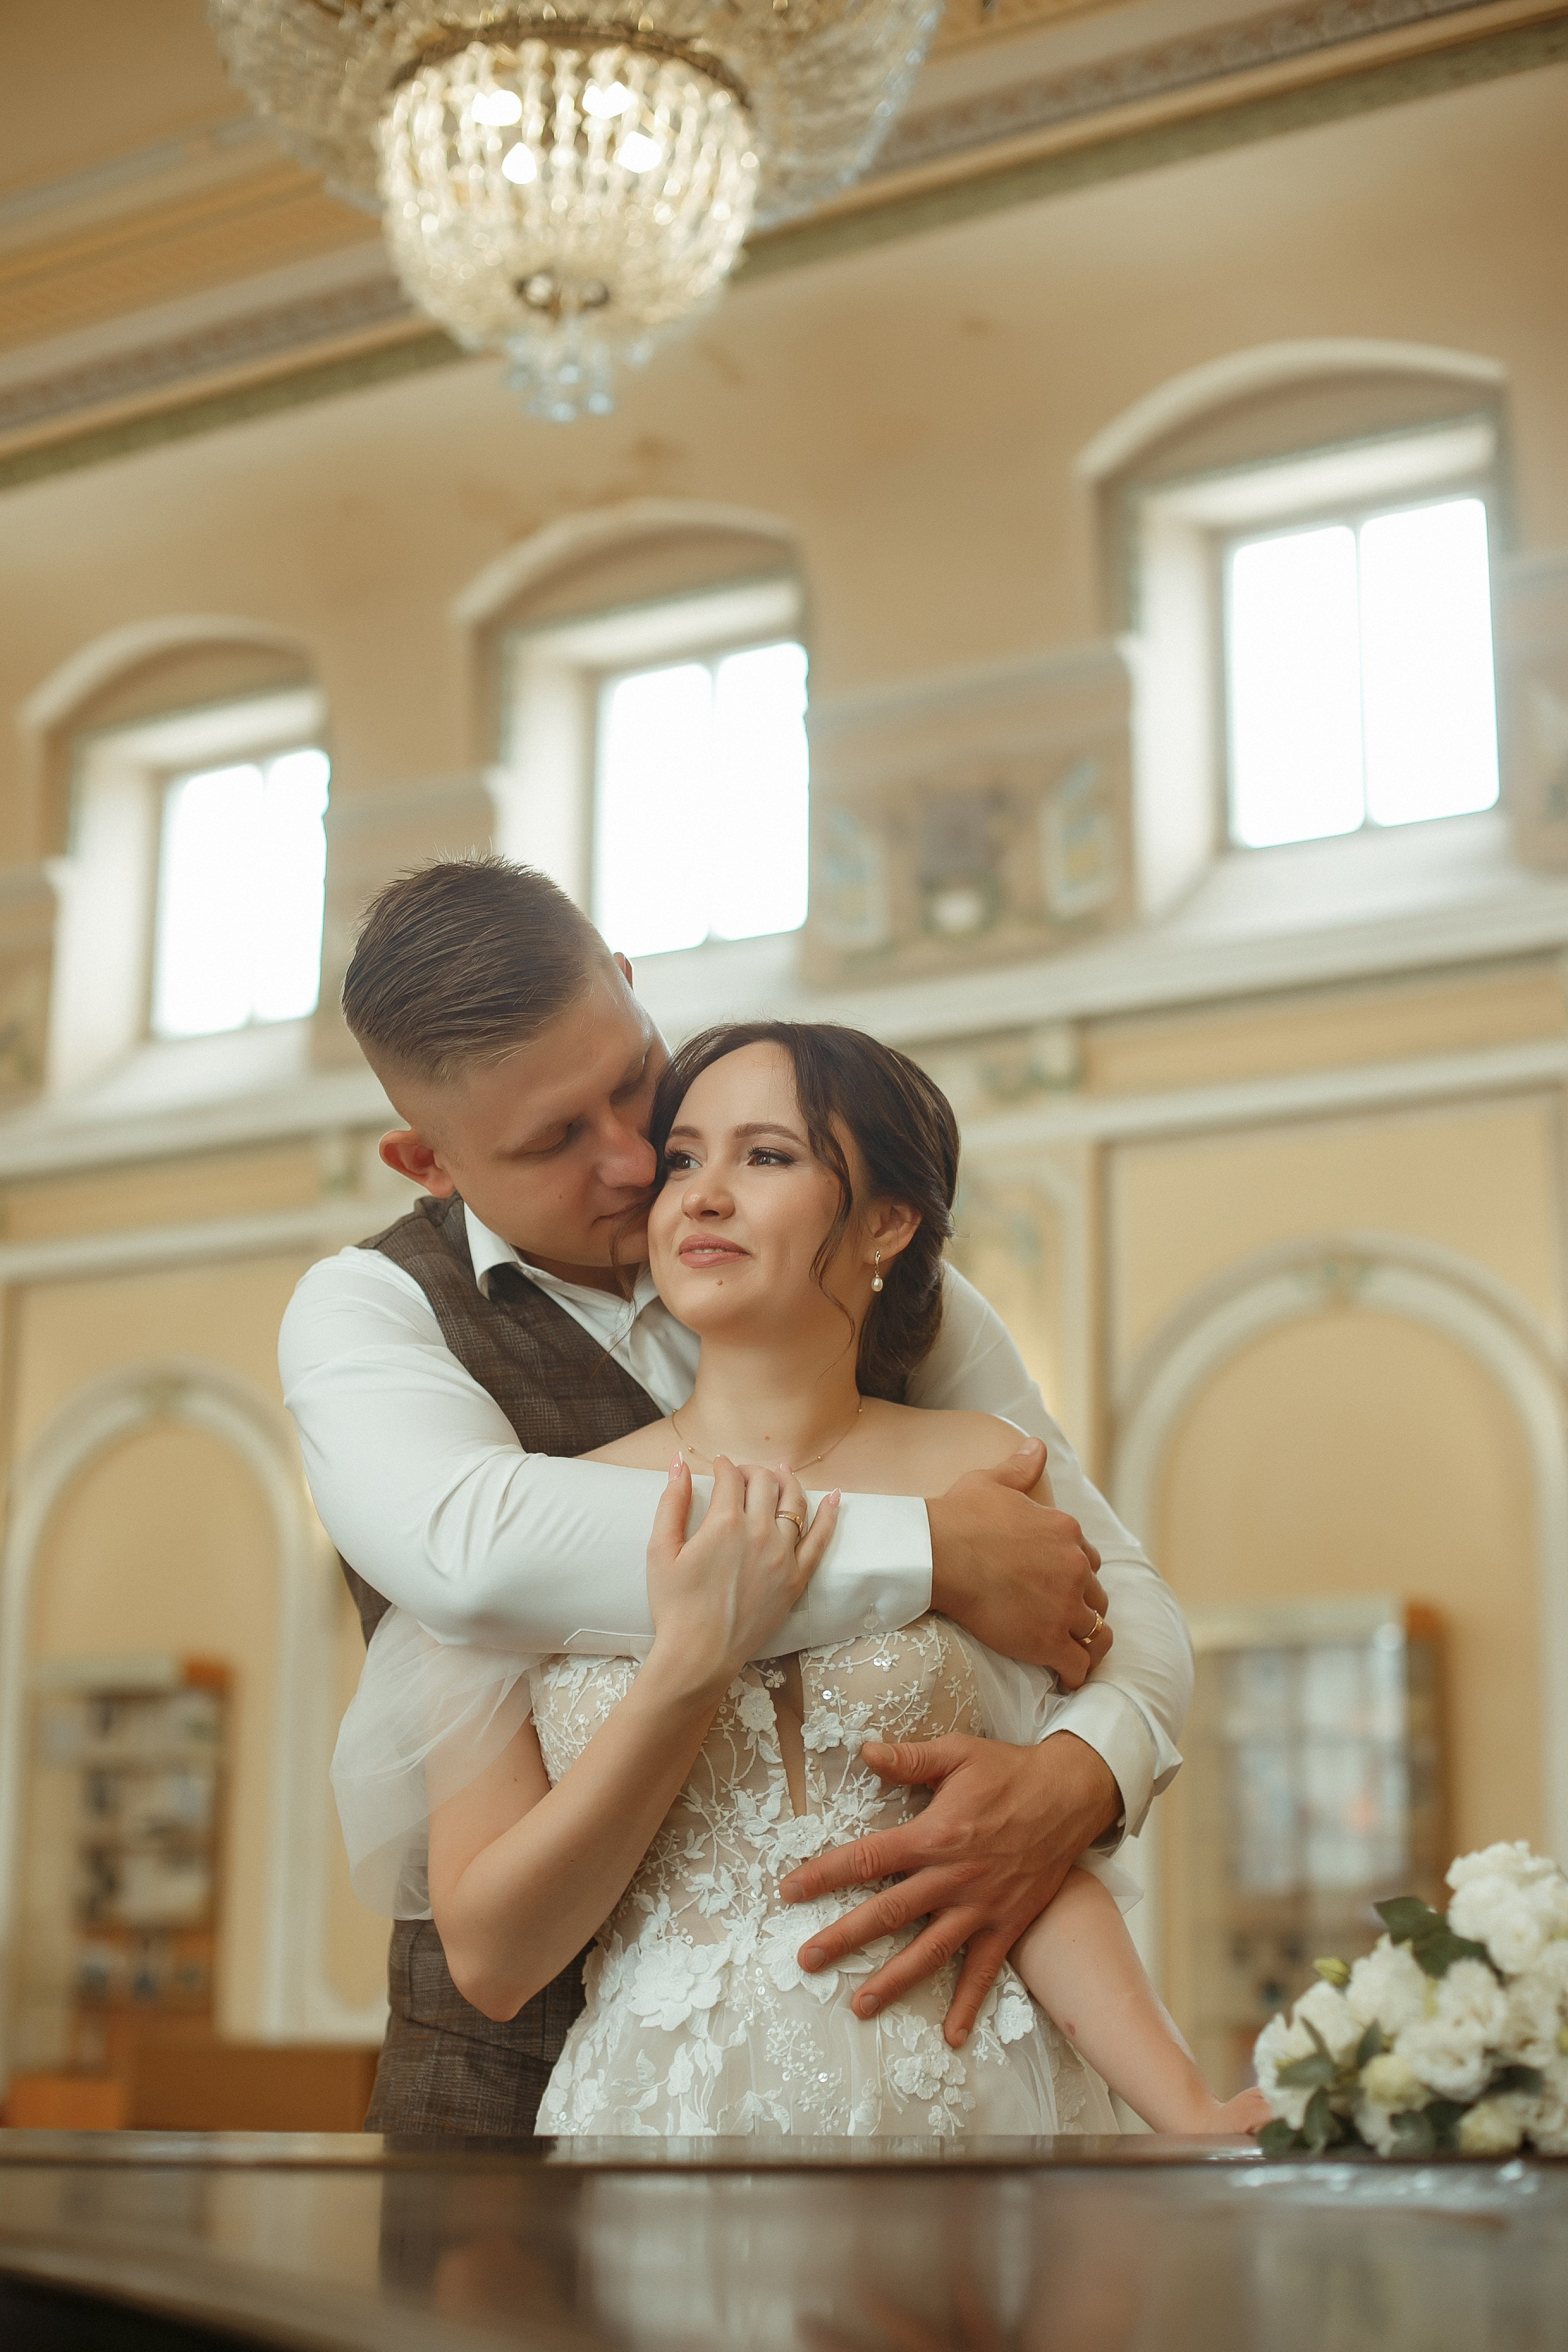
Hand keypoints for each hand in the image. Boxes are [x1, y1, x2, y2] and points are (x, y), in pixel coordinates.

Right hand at [646, 1455, 838, 1693]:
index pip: (730, 1477)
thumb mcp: (660, 1551)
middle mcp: (759, 1533)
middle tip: (741, 1475)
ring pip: (794, 1503)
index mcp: (723, 1523)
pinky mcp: (797, 1579)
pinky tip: (834, 1497)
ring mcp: (782, 1556)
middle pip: (764, 1483)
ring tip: (781, 1473)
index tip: (718, 1467)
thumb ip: (671, 1503)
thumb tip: (679, 1463)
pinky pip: (820, 1540)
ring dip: (787, 1481)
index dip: (722, 1466)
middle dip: (751, 1471)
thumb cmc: (675, 1606)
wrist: (700, 1654)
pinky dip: (829, 1515)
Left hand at [780, 1730, 1120, 2044]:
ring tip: (859, 2006)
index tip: (789, 1891)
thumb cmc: (1009, 1771)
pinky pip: (985, 1971)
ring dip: (893, 1981)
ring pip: (929, 1951)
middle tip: (806, 1960)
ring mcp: (981, 1907)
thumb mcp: (957, 1752)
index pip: (867, 1858)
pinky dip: (969, 2004)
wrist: (1071, 1795)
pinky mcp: (1007, 1924)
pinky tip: (952, 2036)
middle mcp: (953, 1877)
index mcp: (935, 1835)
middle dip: (844, 1938)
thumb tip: (863, 1750)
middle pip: (889, 1913)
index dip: (825, 1874)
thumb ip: (909, 1759)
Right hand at [927, 1438, 1111, 1684]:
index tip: (1059, 1583)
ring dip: (1086, 1641)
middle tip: (1061, 1619)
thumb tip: (1037, 1445)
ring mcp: (1065, 1605)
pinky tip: (1064, 1676)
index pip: (1088, 1558)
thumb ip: (1021, 1467)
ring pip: (1095, 1631)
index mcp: (1065, 1531)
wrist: (938, 1553)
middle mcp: (1075, 1567)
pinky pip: (1079, 1664)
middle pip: (1096, 1596)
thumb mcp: (992, 1481)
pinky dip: (1076, 1672)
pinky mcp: (1049, 1640)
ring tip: (1073, 1651)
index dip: (1075, 1573)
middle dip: (1083, 1607)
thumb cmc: (959, 1516)